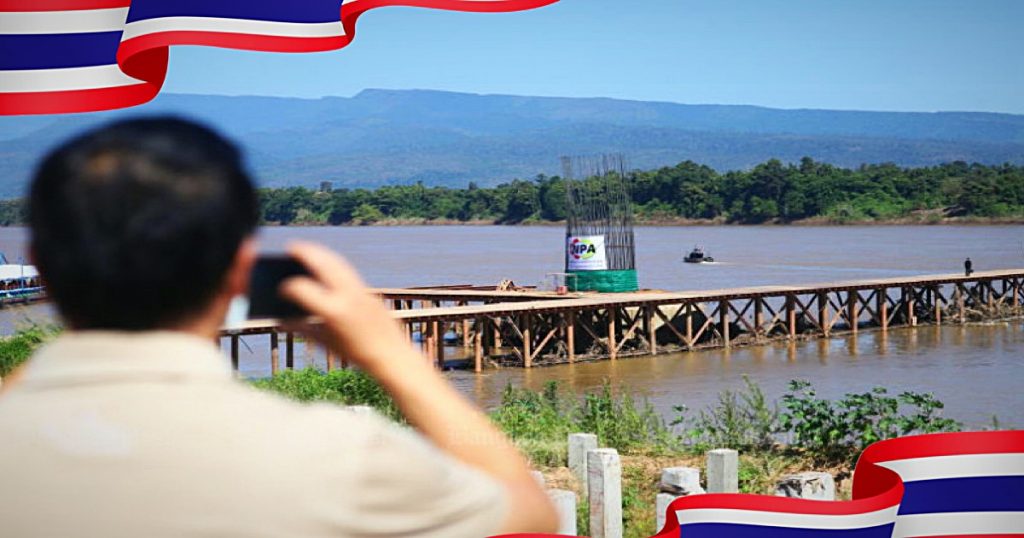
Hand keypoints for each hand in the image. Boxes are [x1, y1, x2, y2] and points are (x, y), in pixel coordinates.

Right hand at [280, 242, 418, 373]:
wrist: (391, 354)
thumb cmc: (355, 353)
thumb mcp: (325, 343)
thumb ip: (301, 329)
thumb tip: (282, 320)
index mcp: (332, 311)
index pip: (302, 289)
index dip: (287, 287)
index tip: (280, 288)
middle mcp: (346, 296)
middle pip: (322, 264)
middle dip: (304, 252)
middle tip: (290, 247)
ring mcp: (359, 291)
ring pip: (336, 262)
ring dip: (319, 252)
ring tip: (305, 249)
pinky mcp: (368, 290)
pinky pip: (346, 270)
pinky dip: (332, 262)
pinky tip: (324, 262)